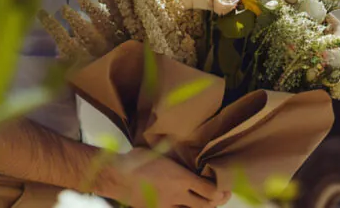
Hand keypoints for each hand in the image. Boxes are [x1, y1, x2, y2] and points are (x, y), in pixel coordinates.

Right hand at [95, 148, 230, 207]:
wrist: (115, 176)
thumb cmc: (135, 160)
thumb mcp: (159, 151)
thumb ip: (173, 150)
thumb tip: (179, 138)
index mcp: (181, 178)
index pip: (211, 190)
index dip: (221, 190)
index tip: (224, 185)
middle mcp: (178, 195)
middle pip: (206, 205)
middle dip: (218, 201)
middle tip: (222, 195)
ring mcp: (167, 205)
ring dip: (202, 207)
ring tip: (207, 202)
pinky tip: (185, 205)